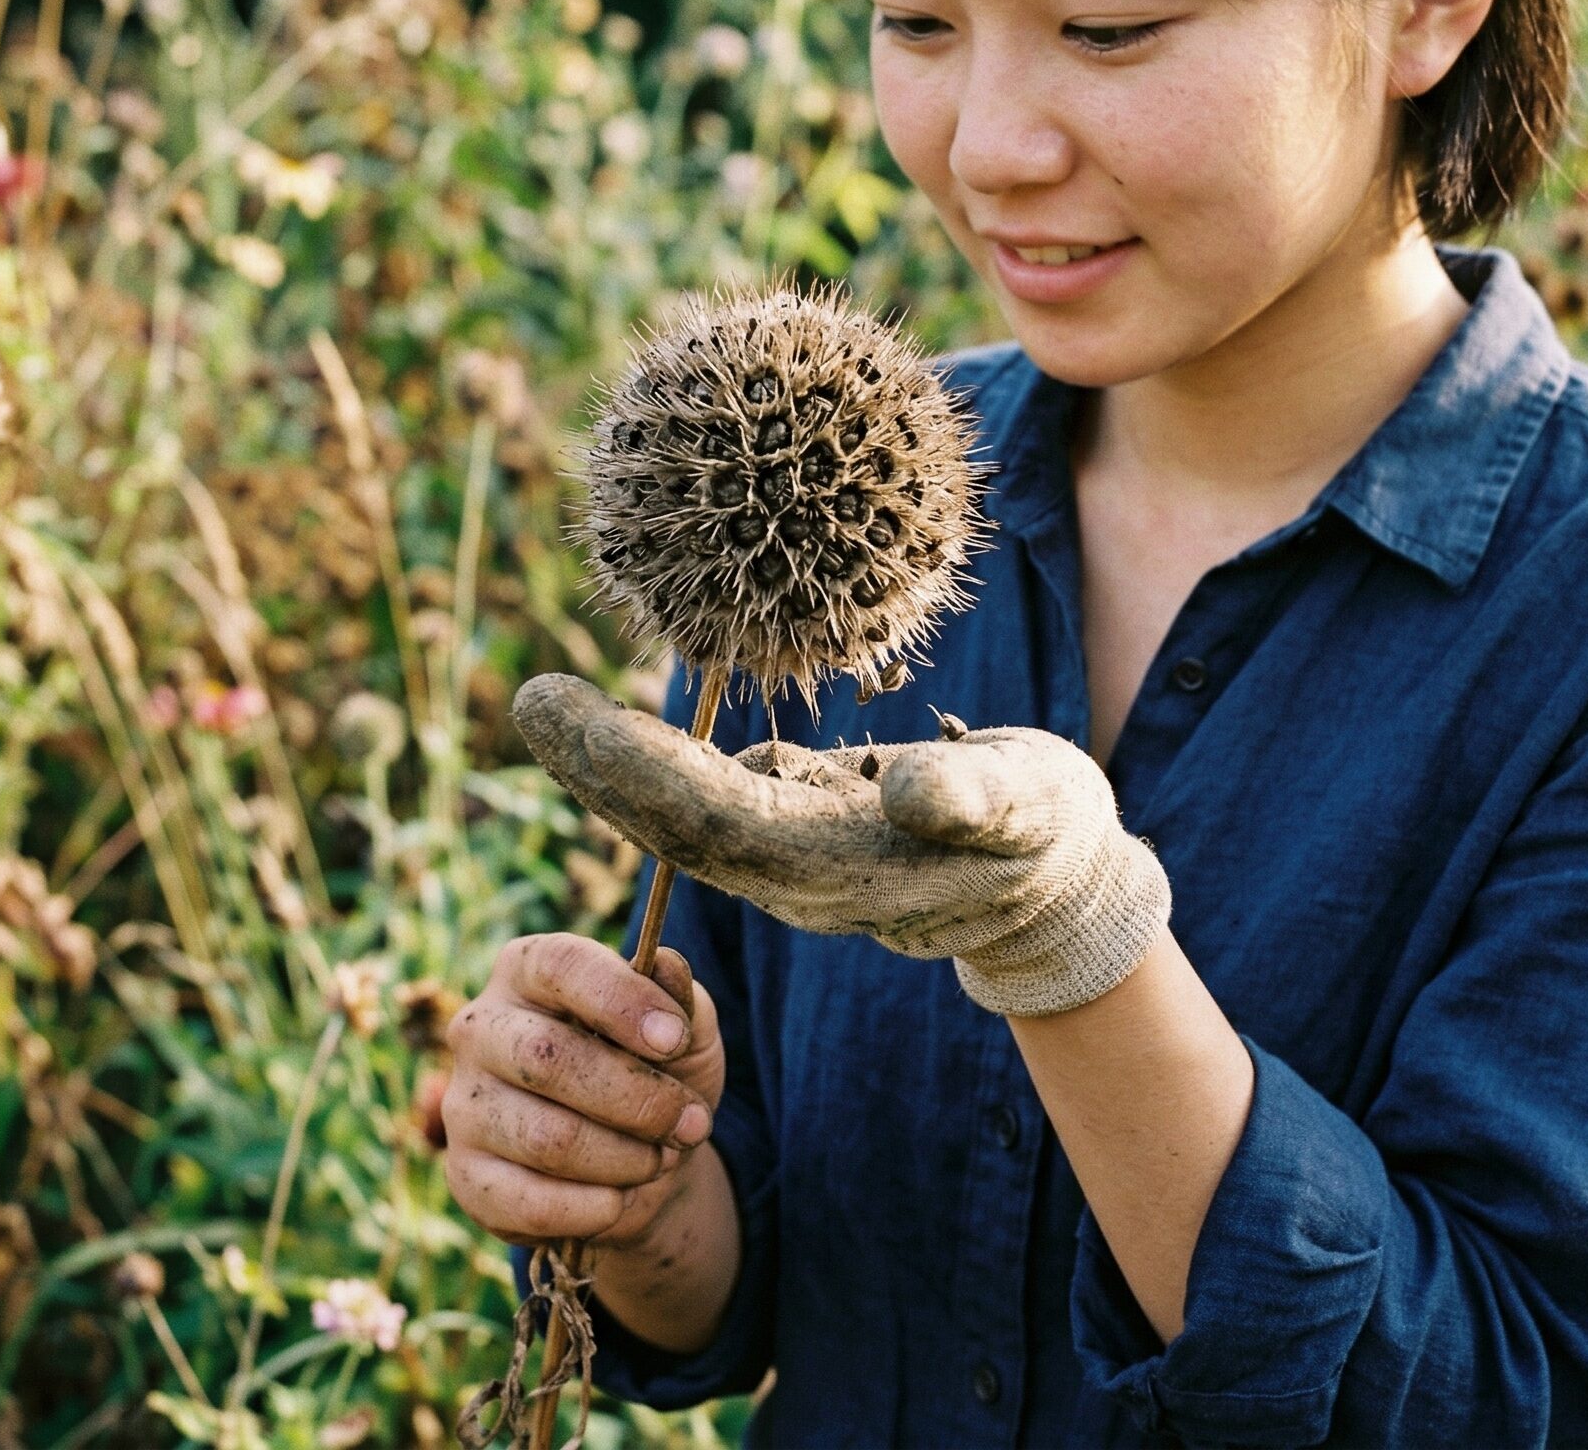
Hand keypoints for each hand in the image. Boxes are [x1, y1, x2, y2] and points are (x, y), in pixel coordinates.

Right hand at [441, 931, 724, 1250]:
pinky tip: (621, 1197)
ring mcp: (464, 1103)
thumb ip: (680, 997)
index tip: (676, 1039)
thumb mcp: (686, 1029)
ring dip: (625, 1158)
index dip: (621, 1000)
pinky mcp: (465, 1175)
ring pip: (546, 1139)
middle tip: (692, 1122)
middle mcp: (481, 1028)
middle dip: (637, 1098)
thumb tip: (667, 965)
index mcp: (527, 968)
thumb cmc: (656, 1071)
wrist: (639, 1157)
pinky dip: (594, 1207)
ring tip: (661, 1157)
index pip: (560, 966)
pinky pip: (530, 1202)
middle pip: (547, 1058)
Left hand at [512, 673, 1171, 1017]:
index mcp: (840, 868)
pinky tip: (619, 733)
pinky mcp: (798, 834)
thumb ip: (974, 799)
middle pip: (677, 828)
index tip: (571, 716)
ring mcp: (793, 861)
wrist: (1054, 886)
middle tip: (532, 700)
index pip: (715, 822)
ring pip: (684, 818)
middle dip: (600, 767)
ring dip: (613, 768)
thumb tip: (907, 786)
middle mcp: (798, 876)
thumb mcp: (1030, 809)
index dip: (638, 771)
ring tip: (548, 707)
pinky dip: (657, 767)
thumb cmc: (1046, 834)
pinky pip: (709, 805)